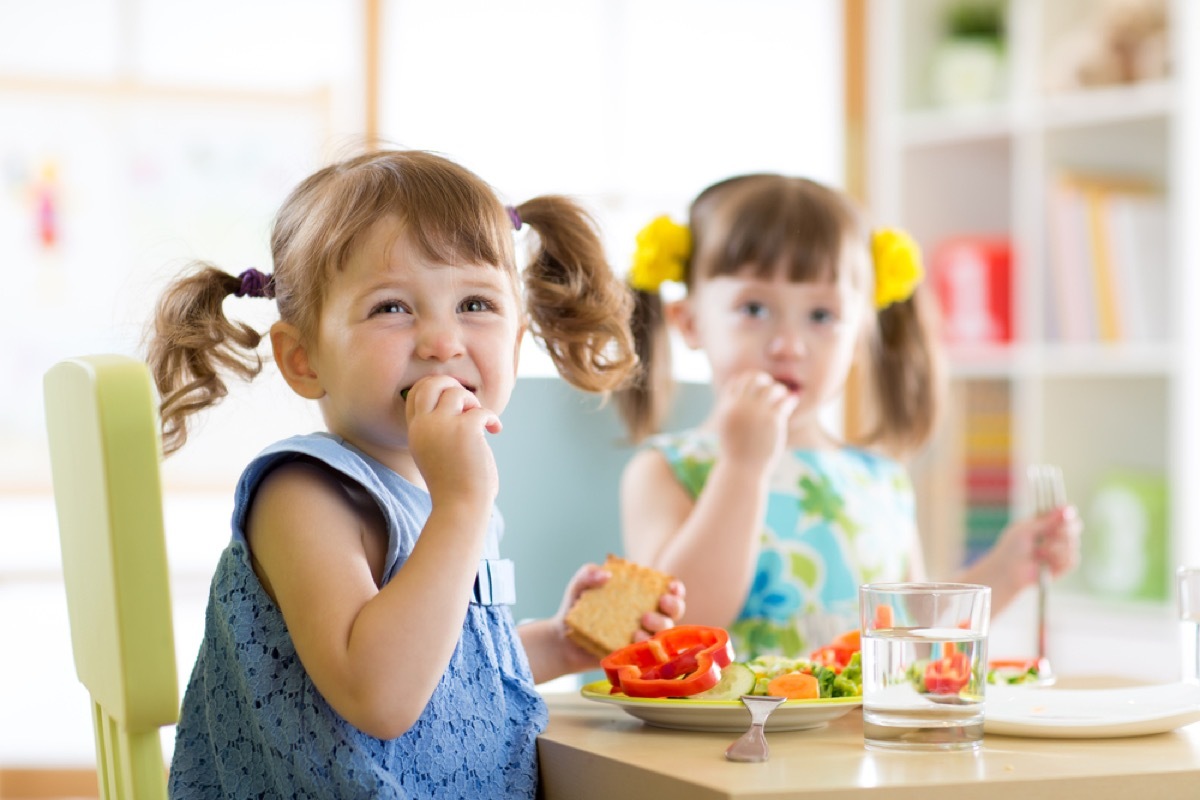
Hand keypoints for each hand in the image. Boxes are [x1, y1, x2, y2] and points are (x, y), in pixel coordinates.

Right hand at [405, 375, 501, 506]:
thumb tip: (460, 405)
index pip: (414, 394)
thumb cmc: (452, 485)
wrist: (460, 506)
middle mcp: (424, 425)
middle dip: (450, 384)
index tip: (452, 399)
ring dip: (473, 402)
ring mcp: (442, 426)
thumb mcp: (434, 454)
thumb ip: (438, 431)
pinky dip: (492, 418)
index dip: (434, 389)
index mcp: (414, 432)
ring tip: (480, 420)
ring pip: (457, 392)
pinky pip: (481, 410)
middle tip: (467, 400)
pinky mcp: (465, 429)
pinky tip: (495, 430)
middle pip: (430, 384)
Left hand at [551, 564, 687, 672]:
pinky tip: (633, 644)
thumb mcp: (578, 586)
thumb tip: (606, 575)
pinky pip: (647, 655)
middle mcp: (646, 617)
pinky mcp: (633, 656)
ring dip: (658, 628)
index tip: (672, 588)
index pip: (668, 592)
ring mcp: (641, 638)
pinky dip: (644, 649)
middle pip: (673, 613)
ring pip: (663, 634)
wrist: (561, 640)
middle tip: (660, 603)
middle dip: (673, 606)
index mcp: (640, 596)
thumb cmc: (576, 608)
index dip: (676, 589)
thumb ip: (588, 574)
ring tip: (638, 627)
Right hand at [713, 370, 797, 467]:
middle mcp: (740, 406)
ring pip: (771, 388)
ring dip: (779, 390)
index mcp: (726, 407)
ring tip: (782, 397)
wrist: (742, 471)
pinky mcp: (773, 420)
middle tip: (770, 388)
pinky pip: (785, 400)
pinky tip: (791, 403)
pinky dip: (789, 400)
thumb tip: (742, 397)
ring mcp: (756, 412)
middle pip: (752, 379)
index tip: (756, 387)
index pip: (736, 382)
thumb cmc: (735, 452)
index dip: (747, 381)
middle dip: (762, 380)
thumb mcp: (728, 429)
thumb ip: (733, 411)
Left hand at [991, 505, 1082, 588]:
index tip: (1067, 512)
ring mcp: (1062, 550)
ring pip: (1074, 543)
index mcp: (1046, 522)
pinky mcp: (1063, 565)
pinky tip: (1046, 561)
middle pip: (1075, 526)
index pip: (1064, 513)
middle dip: (1067, 529)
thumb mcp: (1025, 530)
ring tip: (1040, 552)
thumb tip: (1065, 508)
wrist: (1008, 572)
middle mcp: (1056, 534)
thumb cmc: (1011, 549)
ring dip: (1057, 547)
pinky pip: (1072, 559)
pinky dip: (1059, 559)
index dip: (1068, 512)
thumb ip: (1045, 520)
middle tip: (1056, 533)